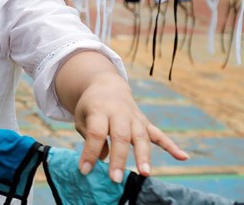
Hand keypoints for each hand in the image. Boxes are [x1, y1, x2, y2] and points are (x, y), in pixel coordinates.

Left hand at [74, 74, 188, 181]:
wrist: (107, 86)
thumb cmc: (91, 107)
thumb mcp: (82, 118)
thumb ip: (89, 137)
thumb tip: (103, 158)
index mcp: (99, 110)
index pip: (96, 133)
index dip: (90, 152)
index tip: (85, 170)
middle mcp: (119, 113)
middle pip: (121, 136)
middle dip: (119, 158)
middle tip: (115, 179)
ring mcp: (135, 118)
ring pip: (141, 137)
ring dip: (144, 156)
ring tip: (145, 173)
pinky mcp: (145, 122)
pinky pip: (160, 135)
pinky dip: (171, 146)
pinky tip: (183, 157)